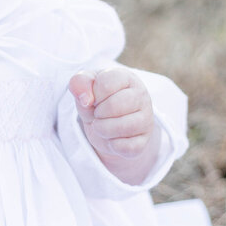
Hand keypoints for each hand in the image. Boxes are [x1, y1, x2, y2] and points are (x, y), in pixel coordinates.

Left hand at [68, 67, 159, 185]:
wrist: (107, 122)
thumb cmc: (97, 99)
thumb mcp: (84, 87)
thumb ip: (79, 83)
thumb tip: (85, 99)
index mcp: (126, 78)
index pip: (106, 83)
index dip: (92, 94)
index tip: (94, 98)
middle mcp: (141, 96)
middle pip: (116, 106)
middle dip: (98, 113)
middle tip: (97, 114)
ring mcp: (146, 119)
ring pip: (124, 127)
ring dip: (103, 129)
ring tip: (100, 126)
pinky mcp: (144, 141)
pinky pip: (127, 147)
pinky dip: (113, 145)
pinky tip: (111, 138)